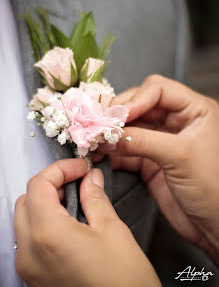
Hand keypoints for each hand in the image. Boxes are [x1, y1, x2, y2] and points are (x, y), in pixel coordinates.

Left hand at [14, 159, 160, 286]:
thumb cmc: (124, 281)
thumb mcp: (112, 230)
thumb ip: (95, 197)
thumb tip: (90, 177)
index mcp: (48, 235)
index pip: (38, 185)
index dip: (60, 169)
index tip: (80, 167)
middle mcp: (29, 252)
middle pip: (27, 199)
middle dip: (51, 184)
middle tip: (78, 181)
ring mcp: (28, 267)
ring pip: (24, 218)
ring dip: (46, 202)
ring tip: (75, 200)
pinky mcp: (34, 277)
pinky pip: (28, 238)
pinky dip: (44, 222)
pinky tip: (68, 222)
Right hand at [96, 74, 218, 263]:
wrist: (214, 226)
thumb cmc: (213, 188)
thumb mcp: (180, 156)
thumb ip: (142, 141)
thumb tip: (108, 134)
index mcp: (194, 109)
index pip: (157, 89)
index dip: (135, 100)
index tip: (116, 117)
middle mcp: (176, 120)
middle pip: (139, 105)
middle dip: (117, 115)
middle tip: (98, 127)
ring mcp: (161, 140)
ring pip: (129, 127)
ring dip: (110, 134)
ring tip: (94, 142)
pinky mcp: (150, 160)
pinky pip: (126, 149)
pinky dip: (112, 152)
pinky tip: (100, 155)